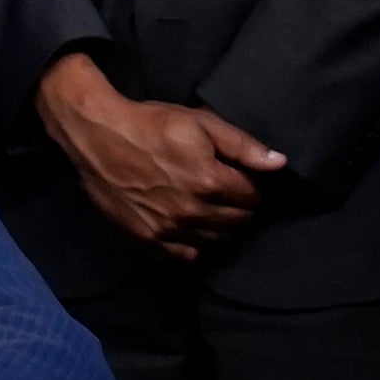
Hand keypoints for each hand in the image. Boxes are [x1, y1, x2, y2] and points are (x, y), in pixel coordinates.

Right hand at [37, 52, 275, 259]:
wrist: (99, 137)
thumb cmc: (151, 124)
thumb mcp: (201, 123)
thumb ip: (244, 146)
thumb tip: (280, 164)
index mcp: (210, 182)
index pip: (253, 196)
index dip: (253, 185)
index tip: (244, 177)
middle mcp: (192, 213)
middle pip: (238, 221)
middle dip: (240, 206)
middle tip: (229, 190)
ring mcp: (169, 230)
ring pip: (215, 239)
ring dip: (220, 225)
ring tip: (211, 205)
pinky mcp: (148, 240)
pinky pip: (185, 255)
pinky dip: (193, 244)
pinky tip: (190, 226)